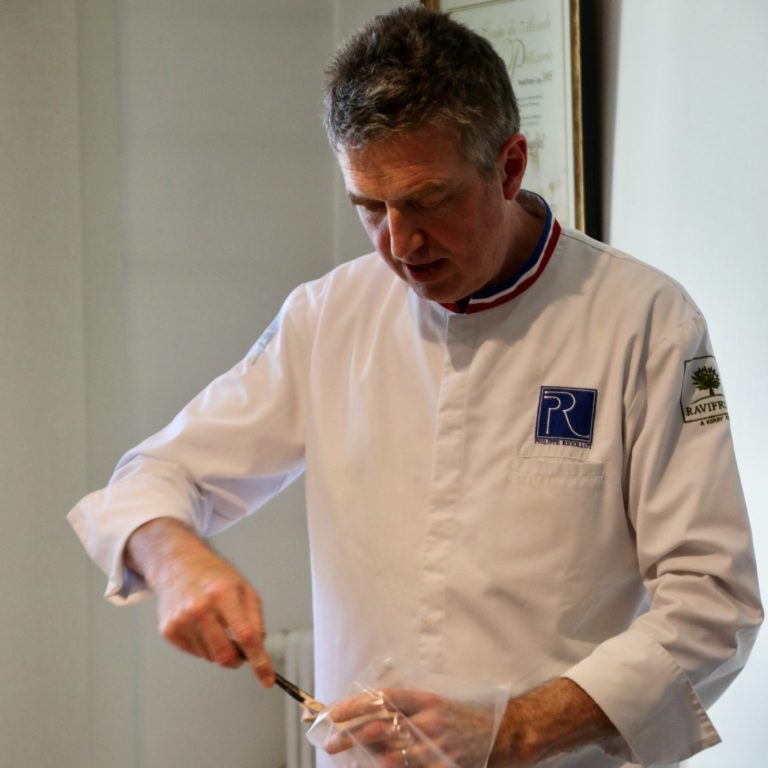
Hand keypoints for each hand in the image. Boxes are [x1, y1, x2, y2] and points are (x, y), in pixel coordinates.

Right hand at [126, 518, 274, 684]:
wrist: (178, 564)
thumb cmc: (215, 576)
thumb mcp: (244, 588)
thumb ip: (255, 618)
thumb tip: (259, 648)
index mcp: (223, 594)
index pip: (246, 635)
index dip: (259, 661)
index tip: (267, 679)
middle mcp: (200, 608)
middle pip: (225, 654)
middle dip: (238, 660)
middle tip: (242, 653)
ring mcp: (182, 620)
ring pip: (211, 656)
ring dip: (219, 648)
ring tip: (216, 623)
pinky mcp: (169, 630)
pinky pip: (196, 653)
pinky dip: (204, 645)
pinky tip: (201, 624)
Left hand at [322, 687, 498, 767]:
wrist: (500, 735)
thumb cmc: (460, 719)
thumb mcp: (434, 703)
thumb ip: (405, 708)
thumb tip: (367, 717)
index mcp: (425, 700)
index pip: (383, 699)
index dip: (356, 705)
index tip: (333, 712)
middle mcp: (429, 721)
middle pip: (381, 727)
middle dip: (351, 735)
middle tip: (330, 743)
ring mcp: (436, 748)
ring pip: (390, 756)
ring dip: (366, 759)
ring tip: (348, 760)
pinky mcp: (442, 767)